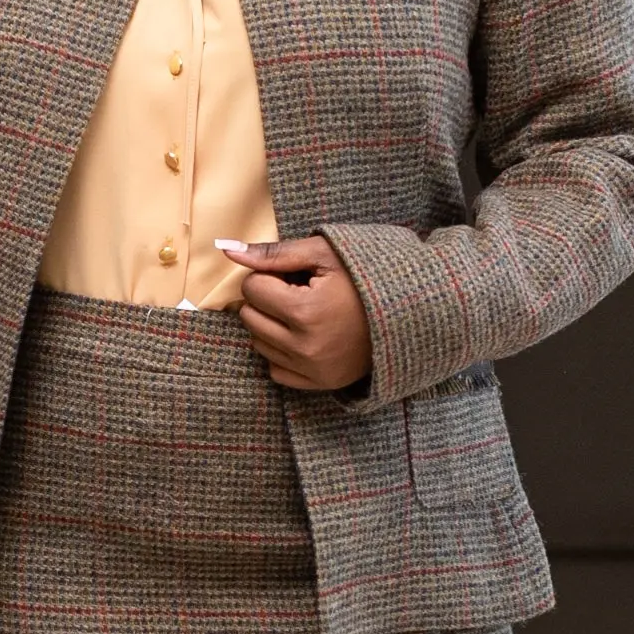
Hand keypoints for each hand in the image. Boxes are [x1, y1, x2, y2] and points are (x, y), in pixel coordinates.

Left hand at [217, 235, 373, 392]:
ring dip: (271, 324)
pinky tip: (304, 335)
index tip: (293, 274)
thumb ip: (273, 253)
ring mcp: (311, 369)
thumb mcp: (322, 253)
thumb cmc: (364, 275)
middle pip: (250, 317)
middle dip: (266, 300)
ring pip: (258, 343)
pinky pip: (275, 369)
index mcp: (305, 311)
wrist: (408, 310)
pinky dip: (282, 351)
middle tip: (298, 291)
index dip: (269, 276)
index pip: (252, 288)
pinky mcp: (318, 383)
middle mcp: (304, 347)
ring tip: (304, 311)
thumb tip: (225, 250)